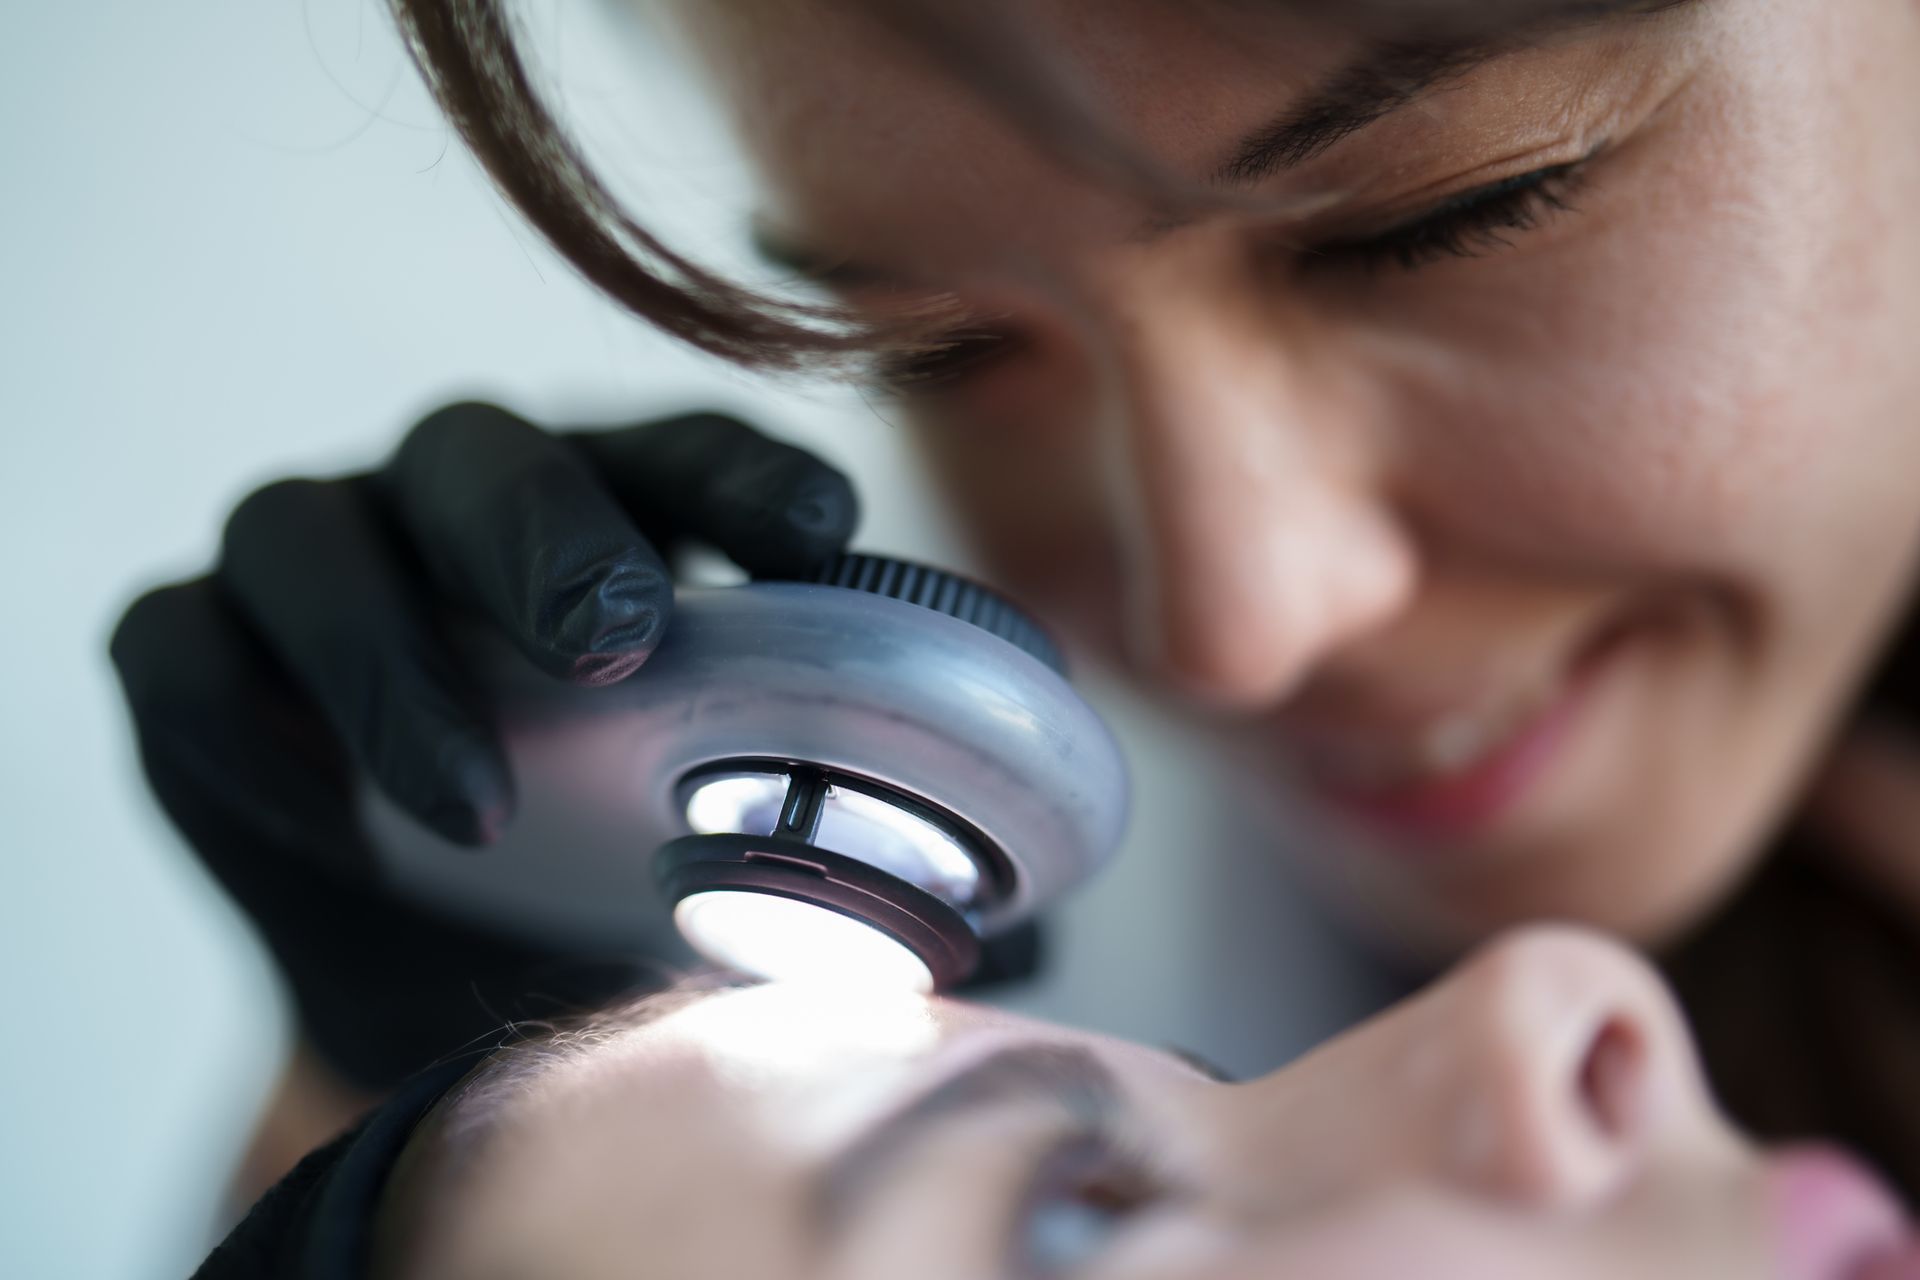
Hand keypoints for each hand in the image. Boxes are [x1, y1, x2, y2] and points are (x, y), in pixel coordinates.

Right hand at [110, 402, 857, 1086]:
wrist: (431, 972)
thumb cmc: (606, 867)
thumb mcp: (731, 854)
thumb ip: (867, 874)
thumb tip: (1026, 942)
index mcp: (620, 519)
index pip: (685, 455)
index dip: (744, 479)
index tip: (818, 538)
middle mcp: (459, 511)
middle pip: (483, 452)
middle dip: (545, 532)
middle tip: (612, 635)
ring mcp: (318, 566)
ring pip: (308, 532)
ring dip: (389, 657)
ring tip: (477, 805)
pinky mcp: (195, 656)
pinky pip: (179, 647)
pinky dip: (232, 718)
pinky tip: (317, 816)